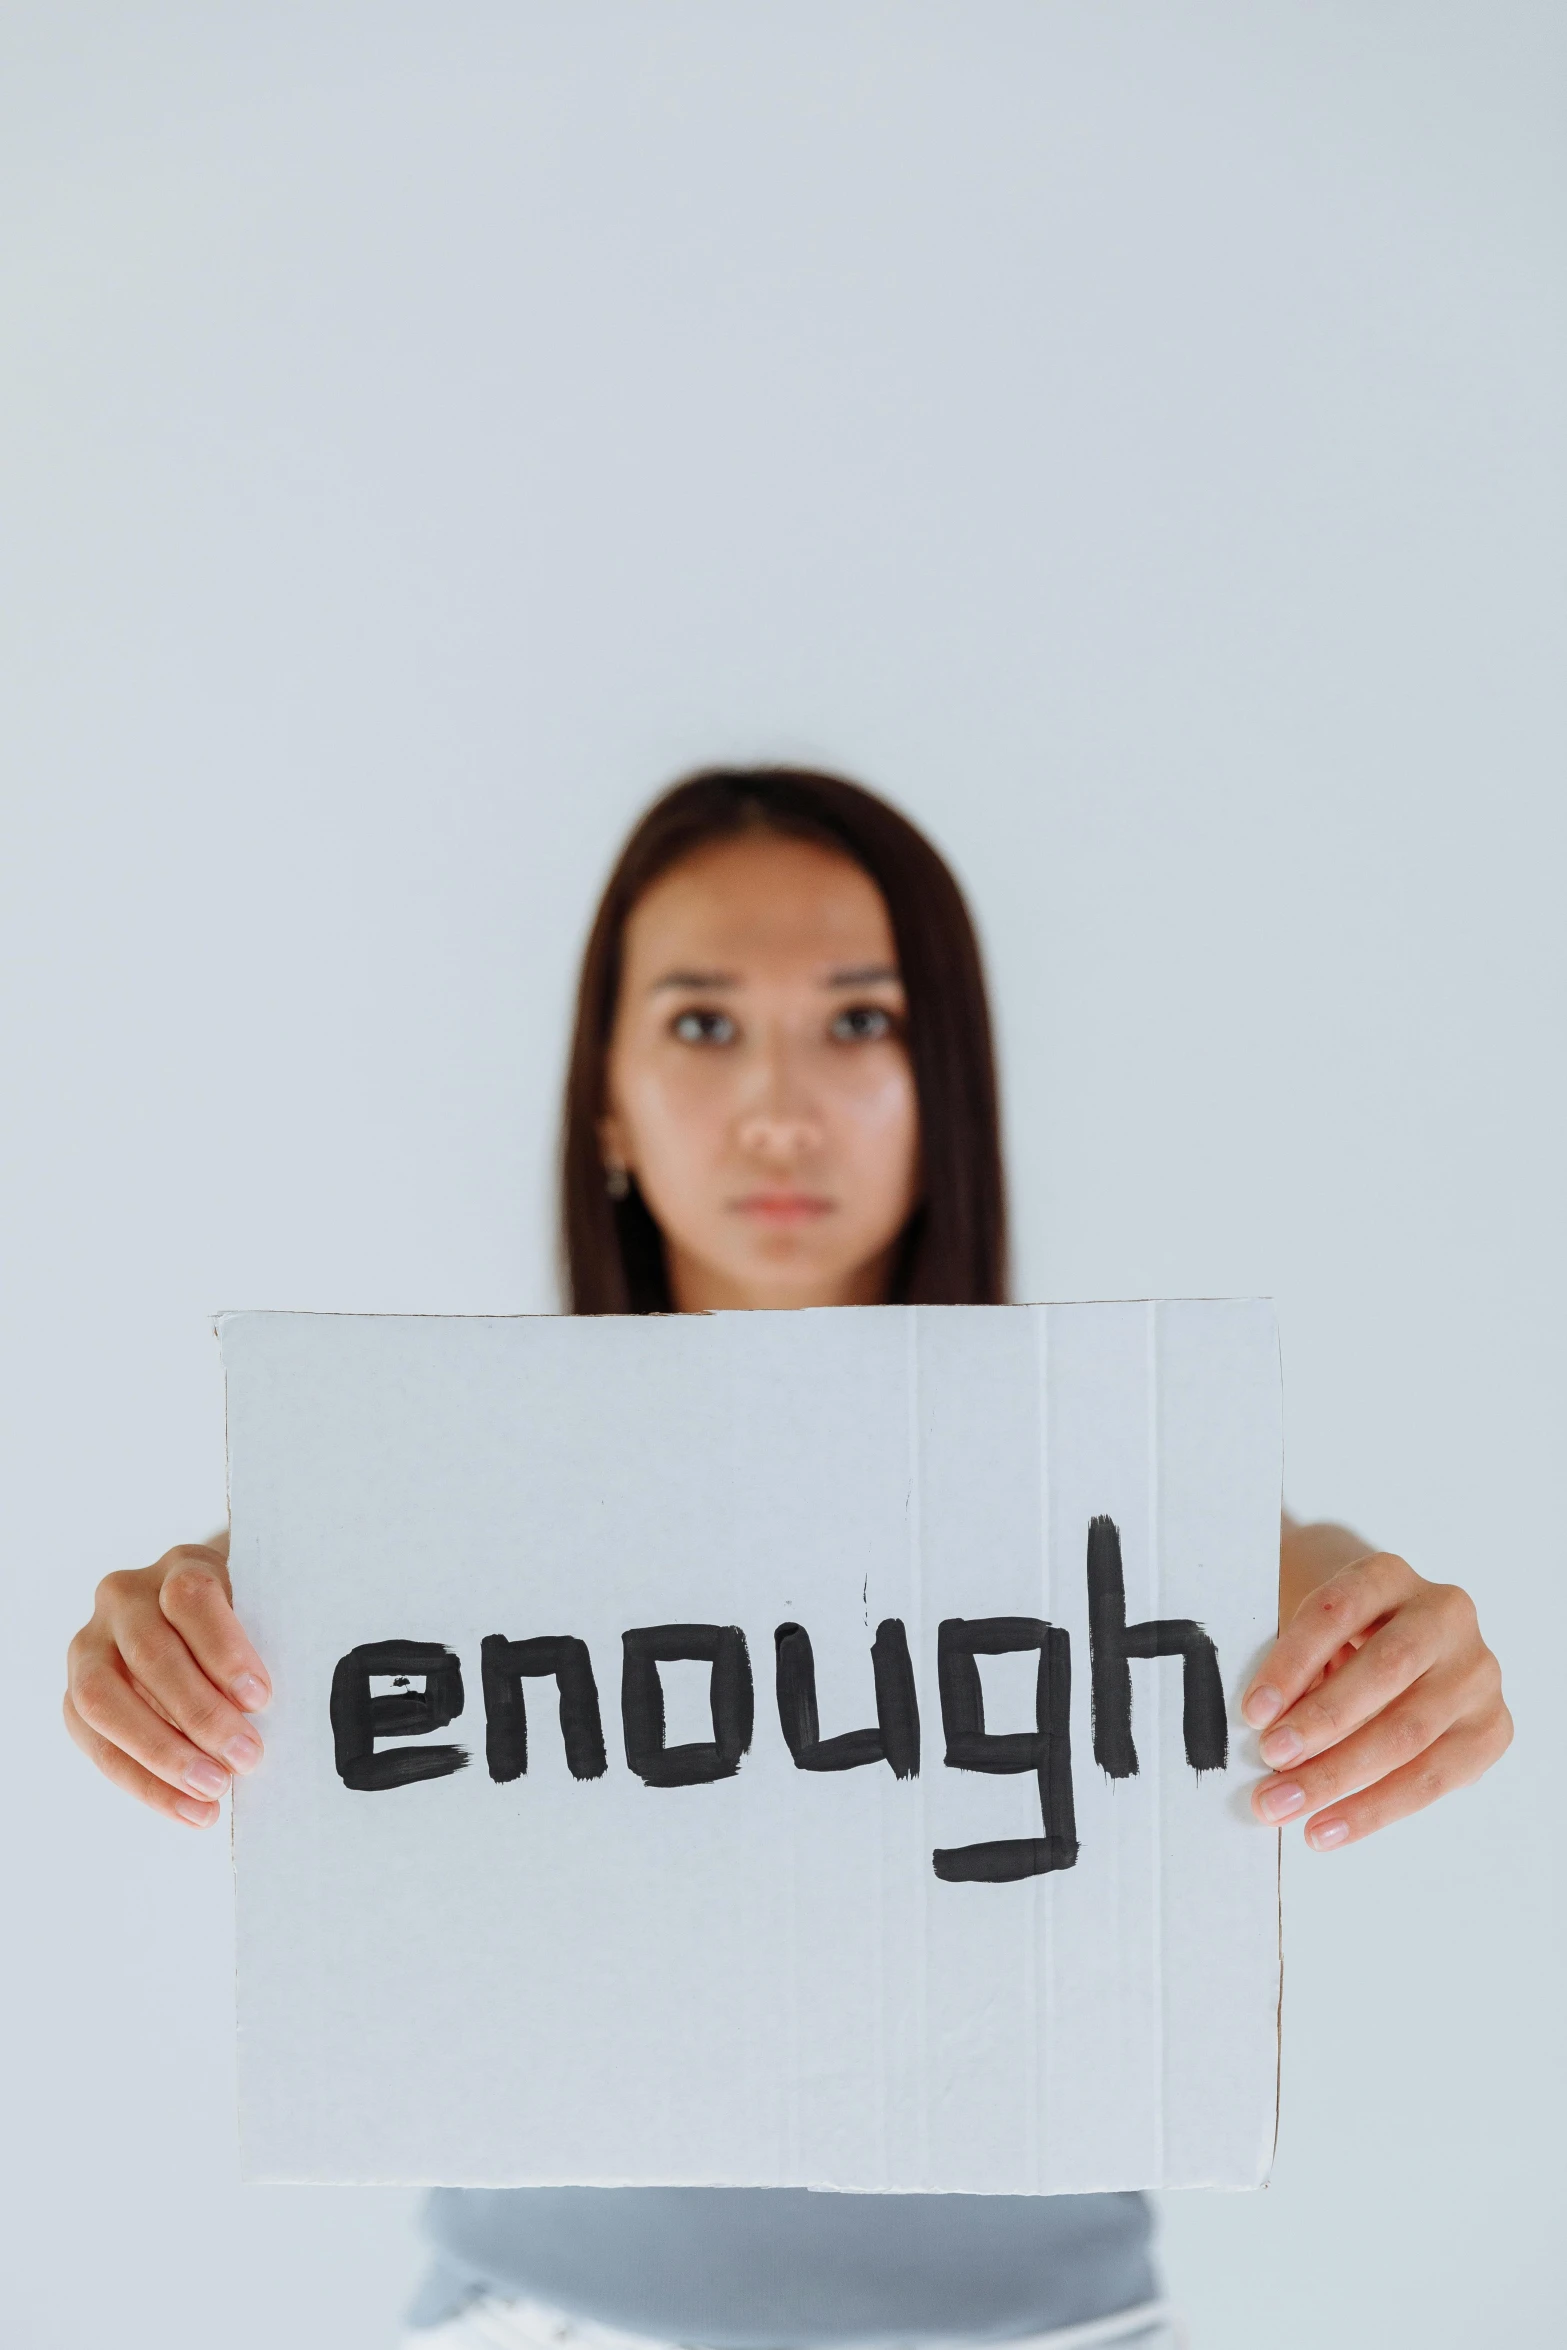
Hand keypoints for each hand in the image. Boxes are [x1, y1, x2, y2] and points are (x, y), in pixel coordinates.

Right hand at [64, 1541, 271, 1827]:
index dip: (225, 1649)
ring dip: (163, 1754)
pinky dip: (142, 1782)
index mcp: (180, 1565)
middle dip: (200, 1715)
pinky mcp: (75, 1693)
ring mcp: (91, 1644)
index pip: (192, 1597)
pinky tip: (186, 1808)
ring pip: (106, 1700)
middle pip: (151, 1655)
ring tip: (214, 1790)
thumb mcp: (262, 1612)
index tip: (261, 1697)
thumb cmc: (244, 1622)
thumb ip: (269, 1640)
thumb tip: (277, 1709)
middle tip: (246, 1758)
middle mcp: (125, 1597)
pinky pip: (96, 1742)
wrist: (195, 1619)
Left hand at [1244, 1549, 1510, 1849]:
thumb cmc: (1342, 1641)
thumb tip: (1263, 1729)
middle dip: (1322, 1722)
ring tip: (1287, 1804)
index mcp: (1389, 1576)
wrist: (1404, 1648)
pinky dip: (1375, 1809)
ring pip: (1410, 1732)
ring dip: (1341, 1776)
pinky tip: (1329, 1828)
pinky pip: (1435, 1778)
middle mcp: (1445, 1615)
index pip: (1339, 1611)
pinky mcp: (1491, 1726)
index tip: (1253, 1711)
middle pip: (1385, 1671)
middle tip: (1272, 1760)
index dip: (1294, 1662)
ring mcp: (1476, 1672)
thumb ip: (1295, 1668)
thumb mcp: (1314, 1635)